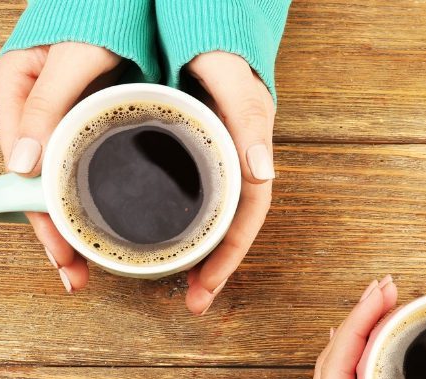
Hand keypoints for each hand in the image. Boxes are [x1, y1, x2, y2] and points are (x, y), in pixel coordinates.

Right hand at [0, 42, 122, 292]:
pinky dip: (84, 197)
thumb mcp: (75, 54)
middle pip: (35, 183)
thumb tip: (21, 165)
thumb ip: (48, 104)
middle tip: (75, 275)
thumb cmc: (99, 10)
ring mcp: (52, 116)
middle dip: (55, 232)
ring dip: (68, 223)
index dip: (41, 214)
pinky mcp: (79, 117)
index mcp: (14, 90)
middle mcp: (28, 109)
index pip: (21, 169)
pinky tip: (96, 224)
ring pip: (54, 181)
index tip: (62, 252)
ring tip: (83, 266)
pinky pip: (75, 165)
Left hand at [182, 52, 275, 314]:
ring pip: (212, 215)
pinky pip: (191, 196)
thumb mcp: (234, 77)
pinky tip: (162, 238)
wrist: (201, 17)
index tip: (207, 288)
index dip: (230, 255)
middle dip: (215, 268)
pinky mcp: (189, 150)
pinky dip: (183, 224)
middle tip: (194, 303)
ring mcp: (212, 157)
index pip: (247, 214)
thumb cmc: (219, 44)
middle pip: (229, 224)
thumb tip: (263, 172)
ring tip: (182, 286)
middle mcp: (234, 159)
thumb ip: (248, 116)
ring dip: (200, 253)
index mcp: (249, 149)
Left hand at [299, 277, 425, 378]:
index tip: (384, 293)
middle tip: (389, 288)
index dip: (359, 325)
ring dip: (359, 333)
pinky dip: (363, 356)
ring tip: (386, 306)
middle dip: (359, 318)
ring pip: (339, 371)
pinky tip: (380, 347)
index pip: (337, 369)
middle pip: (333, 362)